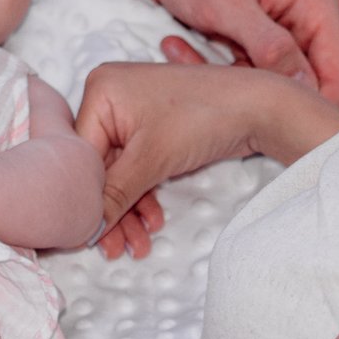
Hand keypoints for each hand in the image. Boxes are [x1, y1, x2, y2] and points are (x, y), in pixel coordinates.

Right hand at [74, 40, 305, 257]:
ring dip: (130, 208)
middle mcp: (110, 95)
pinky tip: (153, 219)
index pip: (80, 154)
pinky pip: (136, 163)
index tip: (92, 237)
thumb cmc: (204, 116)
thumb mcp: (152, 158)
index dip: (87, 198)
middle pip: (99, 165)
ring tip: (141, 243)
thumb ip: (114, 194)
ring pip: (119, 169)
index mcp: (100, 89)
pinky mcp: (151, 125)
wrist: (258, 106)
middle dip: (113, 209)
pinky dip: (143, 192)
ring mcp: (131, 109)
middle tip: (117, 249)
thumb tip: (87, 226)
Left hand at [138, 0, 338, 103]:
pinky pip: (247, 75)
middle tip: (211, 78)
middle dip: (258, 92)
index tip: (259, 106)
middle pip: (306, 88)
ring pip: (272, 86)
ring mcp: (283, 32)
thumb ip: (269, 44)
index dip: (308, 104)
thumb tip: (304, 87)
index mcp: (317, 4)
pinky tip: (179, 48)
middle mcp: (308, 20)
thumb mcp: (226, 1)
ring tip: (184, 53)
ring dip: (230, 80)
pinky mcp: (255, 41)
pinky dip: (217, 71)